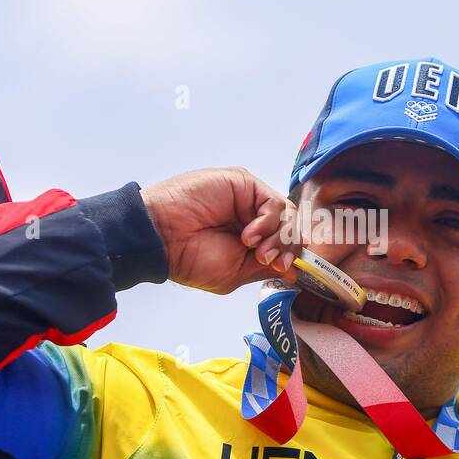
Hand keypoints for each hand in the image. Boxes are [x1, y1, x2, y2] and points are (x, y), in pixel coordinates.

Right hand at [140, 168, 301, 294]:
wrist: (163, 238)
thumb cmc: (190, 259)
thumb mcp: (235, 273)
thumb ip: (265, 268)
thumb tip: (295, 270)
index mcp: (252, 241)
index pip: (286, 243)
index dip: (292, 255)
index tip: (284, 269)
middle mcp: (253, 218)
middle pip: (292, 228)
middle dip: (287, 248)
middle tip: (271, 261)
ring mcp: (249, 201)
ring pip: (287, 215)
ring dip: (277, 237)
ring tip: (256, 251)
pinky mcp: (244, 184)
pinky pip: (273, 202)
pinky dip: (267, 222)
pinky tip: (248, 236)